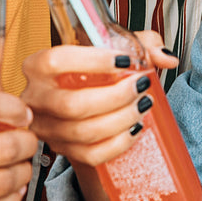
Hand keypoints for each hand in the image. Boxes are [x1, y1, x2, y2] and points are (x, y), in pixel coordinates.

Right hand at [19, 34, 177, 168]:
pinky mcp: (62, 150)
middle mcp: (36, 98)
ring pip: (83, 132)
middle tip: (141, 85)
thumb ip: (142, 46)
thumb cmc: (94, 74)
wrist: (82, 107)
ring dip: (121, 119)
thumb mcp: (114, 51)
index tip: (125, 61)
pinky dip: (119, 143)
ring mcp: (46, 128)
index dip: (92, 61)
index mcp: (38, 67)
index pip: (56, 61)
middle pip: (72, 104)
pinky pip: (91, 154)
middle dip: (115, 96)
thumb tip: (166, 57)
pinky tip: (134, 128)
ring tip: (143, 105)